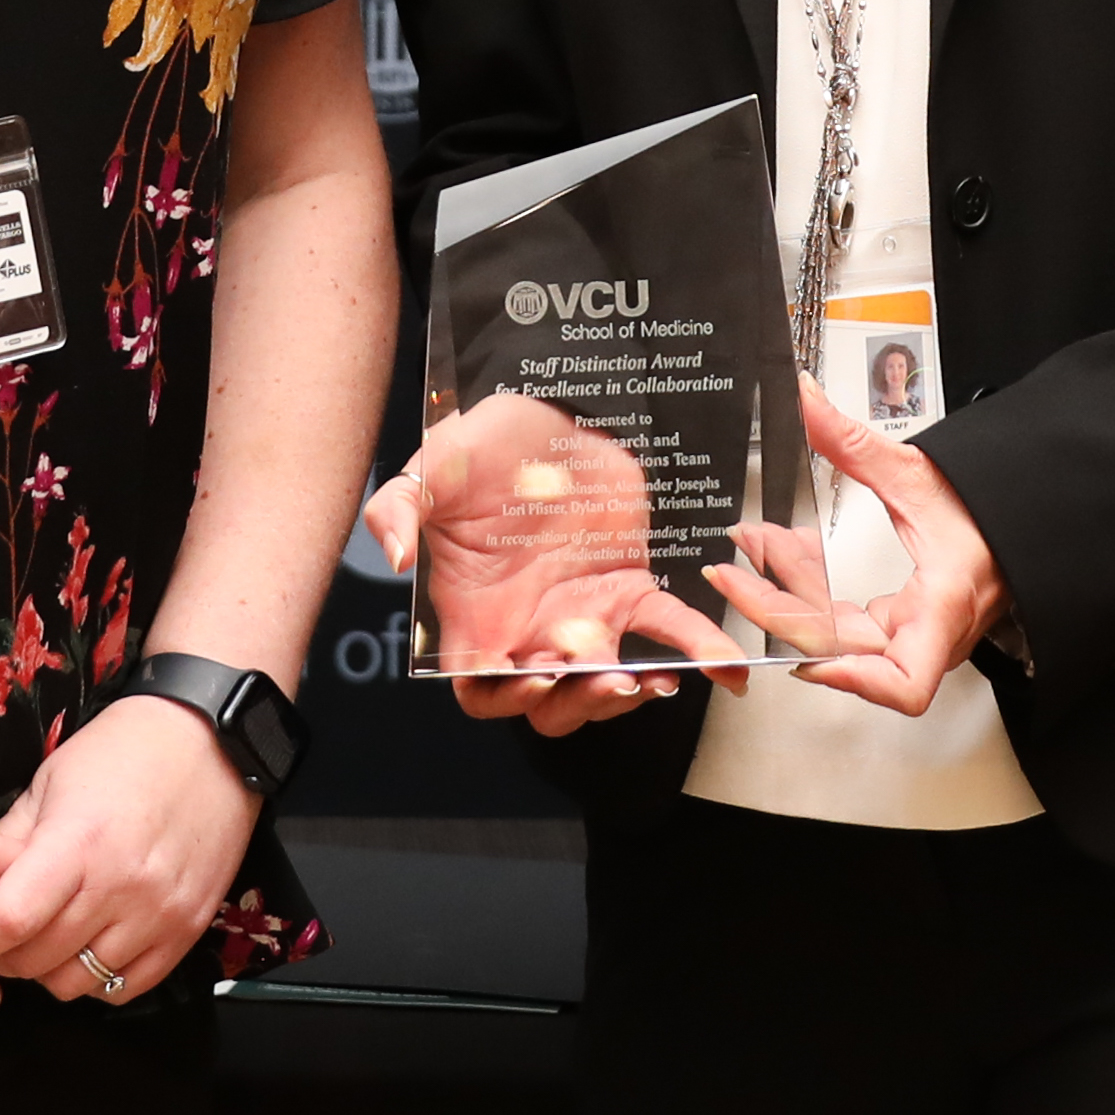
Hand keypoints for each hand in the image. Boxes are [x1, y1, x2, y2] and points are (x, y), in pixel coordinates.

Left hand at [0, 690, 256, 1005]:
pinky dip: (96, 978)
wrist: (213, 742)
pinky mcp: (187, 931)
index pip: (7, 921)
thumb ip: (8, 841)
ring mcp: (158, 914)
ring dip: (47, 969)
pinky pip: (125, 988)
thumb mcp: (50, 781)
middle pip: (35, 960)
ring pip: (77, 983)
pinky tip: (88, 945)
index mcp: (77, 843)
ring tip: (44, 937)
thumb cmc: (126, 751)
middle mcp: (120, 887)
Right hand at [412, 394, 738, 727]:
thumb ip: (398, 508)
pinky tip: (722, 665)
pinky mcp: (630, 586)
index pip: (482, 689)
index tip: (533, 677)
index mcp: (479, 615)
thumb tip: (392, 555)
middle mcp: (531, 626)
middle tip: (606, 679)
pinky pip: (666, 629)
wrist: (546, 409)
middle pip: (549, 703)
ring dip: (630, 693)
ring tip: (652, 681)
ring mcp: (583, 613)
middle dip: (578, 704)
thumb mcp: (431, 468)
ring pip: (605, 683)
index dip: (505, 698)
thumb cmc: (480, 446)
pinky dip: (698, 649)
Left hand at [703, 385, 1007, 719]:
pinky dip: (817, 588)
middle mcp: (932, 631)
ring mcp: (921, 631)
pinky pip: (852, 619)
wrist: (1026, 506)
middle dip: (780, 607)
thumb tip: (806, 399)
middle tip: (733, 574)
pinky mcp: (911, 621)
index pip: (903, 683)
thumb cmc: (991, 503)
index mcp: (943, 604)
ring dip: (793, 591)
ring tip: (759, 545)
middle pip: (844, 649)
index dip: (848, 681)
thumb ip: (850, 440)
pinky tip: (794, 554)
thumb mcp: (915, 470)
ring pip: (841, 632)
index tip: (797, 656)